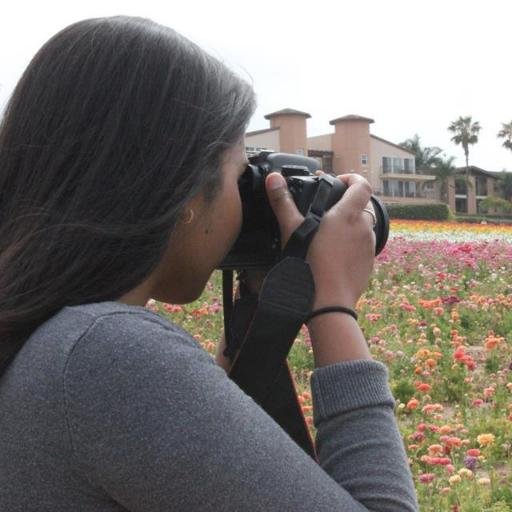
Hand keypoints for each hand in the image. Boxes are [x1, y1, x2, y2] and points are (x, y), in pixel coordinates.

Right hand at [264, 172, 374, 309]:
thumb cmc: (310, 264)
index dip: (353, 179)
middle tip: (328, 212)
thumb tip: (273, 178)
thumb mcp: (292, 230)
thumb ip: (283, 202)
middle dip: (348, 205)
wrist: (328, 302)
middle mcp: (364, 228)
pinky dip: (352, 246)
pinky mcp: (369, 264)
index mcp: (348, 215)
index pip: (362, 185)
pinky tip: (334, 255)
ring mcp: (369, 247)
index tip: (340, 182)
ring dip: (351, 226)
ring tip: (329, 235)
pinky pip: (363, 247)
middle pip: (363, 206)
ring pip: (363, 228)